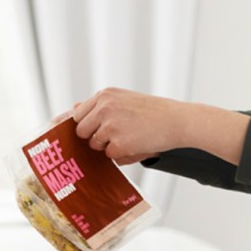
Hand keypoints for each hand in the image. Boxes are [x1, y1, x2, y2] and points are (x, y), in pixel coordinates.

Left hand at [71, 87, 249, 165]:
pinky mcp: (119, 143)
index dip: (86, 125)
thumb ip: (98, 105)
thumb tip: (71, 108)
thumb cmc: (152, 111)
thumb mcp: (124, 99)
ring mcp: (110, 125)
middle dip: (94, 137)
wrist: (179, 120)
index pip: (77, 115)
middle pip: (81, 131)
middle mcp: (104, 107)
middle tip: (118, 134)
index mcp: (104, 95)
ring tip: (131, 136)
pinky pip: (110, 155)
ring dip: (109, 146)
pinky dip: (122, 154)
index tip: (94, 130)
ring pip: (95, 144)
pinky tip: (137, 144)